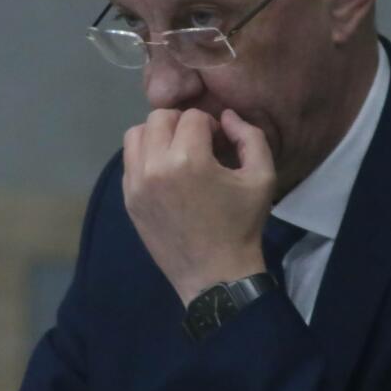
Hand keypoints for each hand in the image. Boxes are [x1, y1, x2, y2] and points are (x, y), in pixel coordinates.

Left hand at [121, 108, 276, 304]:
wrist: (215, 275)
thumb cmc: (242, 225)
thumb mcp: (262, 177)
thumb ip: (250, 136)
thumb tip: (227, 116)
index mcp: (189, 160)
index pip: (192, 117)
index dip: (211, 125)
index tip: (220, 145)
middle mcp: (155, 167)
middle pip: (159, 118)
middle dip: (181, 124)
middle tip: (198, 144)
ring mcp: (136, 185)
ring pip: (136, 135)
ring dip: (158, 136)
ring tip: (177, 154)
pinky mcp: (128, 200)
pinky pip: (129, 162)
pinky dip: (145, 158)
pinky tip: (165, 174)